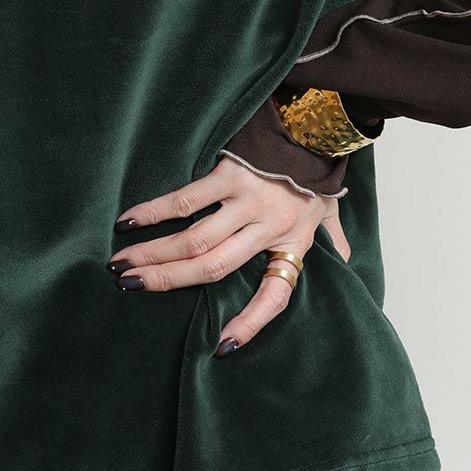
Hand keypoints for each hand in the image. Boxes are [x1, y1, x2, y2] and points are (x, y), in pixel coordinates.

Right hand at [111, 159, 349, 354]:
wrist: (316, 122)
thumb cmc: (317, 168)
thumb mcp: (330, 206)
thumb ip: (335, 235)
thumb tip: (348, 259)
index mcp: (293, 243)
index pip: (275, 296)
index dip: (251, 323)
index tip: (223, 347)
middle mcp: (269, 228)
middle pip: (213, 267)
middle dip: (168, 281)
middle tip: (131, 288)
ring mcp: (248, 202)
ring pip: (194, 240)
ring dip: (153, 253)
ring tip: (122, 264)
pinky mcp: (231, 175)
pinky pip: (186, 200)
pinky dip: (154, 212)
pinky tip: (129, 222)